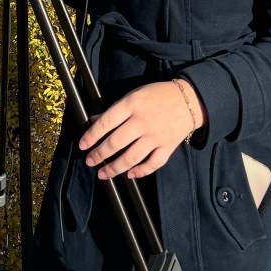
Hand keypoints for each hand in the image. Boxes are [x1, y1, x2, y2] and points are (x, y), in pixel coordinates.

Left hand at [78, 80, 205, 179]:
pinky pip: (152, 164)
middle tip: (90, 161)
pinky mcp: (168, 147)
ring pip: (131, 157)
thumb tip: (93, 120)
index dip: (92, 135)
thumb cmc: (157, 95)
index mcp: (132, 104)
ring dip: (114, 168)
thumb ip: (115, 109)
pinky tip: (129, 174)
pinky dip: (140, 172)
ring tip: (103, 174)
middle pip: (116, 142)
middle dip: (99, 154)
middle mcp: (142, 121)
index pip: (106, 122)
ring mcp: (155, 136)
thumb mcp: (134, 95)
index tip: (82, 145)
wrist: (188, 99)